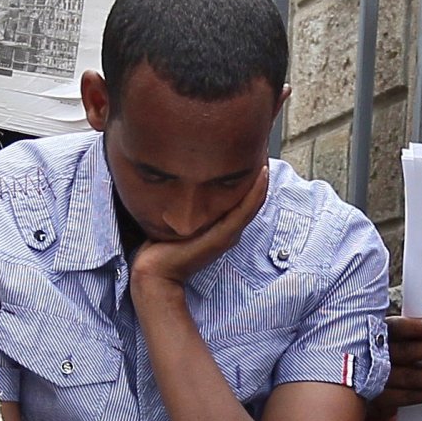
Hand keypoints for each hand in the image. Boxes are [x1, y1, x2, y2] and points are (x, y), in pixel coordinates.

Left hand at [129, 165, 270, 294]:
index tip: (248, 153)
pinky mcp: (225, 236)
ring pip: (253, 202)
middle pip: (251, 199)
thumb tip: (173, 176)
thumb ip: (180, 202)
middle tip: (261, 148)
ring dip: (262, 180)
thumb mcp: (173, 219)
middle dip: (257, 175)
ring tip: (266, 156)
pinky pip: (245, 210)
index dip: (248, 178)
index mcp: (220, 227)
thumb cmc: (159, 248)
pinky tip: (261, 173)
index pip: (242, 199)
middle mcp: (229, 230)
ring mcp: (229, 233)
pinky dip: (256, 192)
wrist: (155, 272)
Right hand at [364, 316, 421, 420]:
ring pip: (408, 377)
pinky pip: (404, 397)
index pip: (396, 327)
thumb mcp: (386, 334)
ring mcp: (373, 377)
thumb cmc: (379, 348)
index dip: (416, 328)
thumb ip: (408, 331)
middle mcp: (372, 353)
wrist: (354, 378)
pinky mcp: (376, 397)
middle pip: (405, 352)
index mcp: (376, 331)